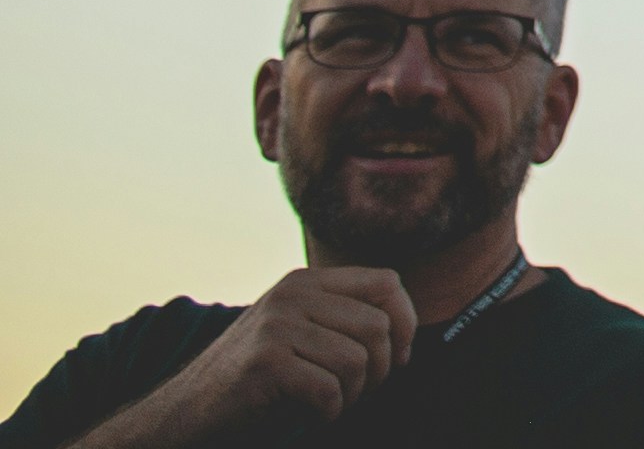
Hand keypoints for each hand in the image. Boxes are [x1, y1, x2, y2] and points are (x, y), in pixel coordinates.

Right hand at [104, 268, 415, 438]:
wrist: (182, 411)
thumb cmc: (252, 379)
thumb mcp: (295, 331)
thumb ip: (338, 318)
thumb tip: (407, 328)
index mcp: (305, 281)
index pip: (386, 283)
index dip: (405, 321)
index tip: (399, 356)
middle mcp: (291, 295)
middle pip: (378, 325)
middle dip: (381, 368)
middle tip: (360, 391)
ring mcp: (276, 326)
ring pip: (357, 360)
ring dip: (355, 394)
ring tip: (335, 403)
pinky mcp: (264, 364)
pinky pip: (329, 389)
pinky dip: (331, 411)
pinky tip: (315, 415)